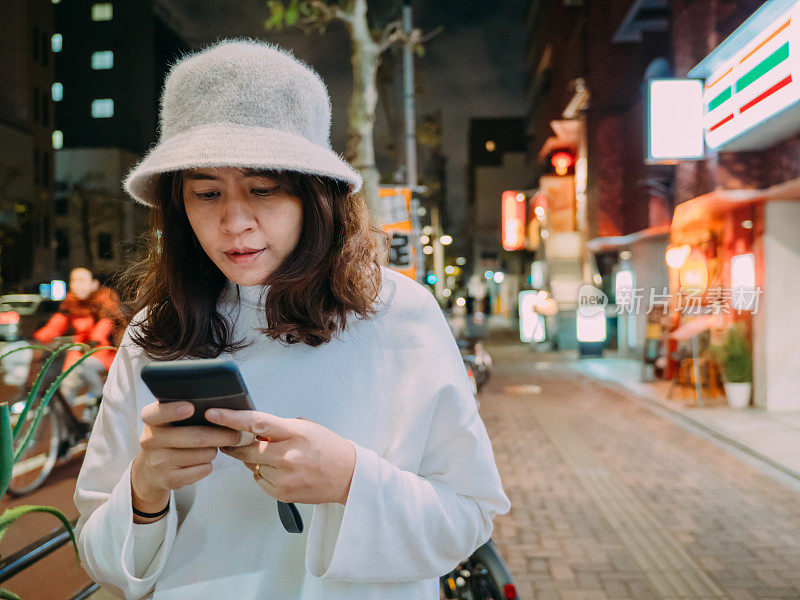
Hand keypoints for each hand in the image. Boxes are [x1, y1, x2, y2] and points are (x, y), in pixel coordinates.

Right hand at [131, 401, 243, 515]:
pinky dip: (208, 464)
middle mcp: (150, 440)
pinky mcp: (169, 479)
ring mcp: (158, 461)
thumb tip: (222, 410)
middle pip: (195, 436)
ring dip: (214, 450)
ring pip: (203, 454)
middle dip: (222, 435)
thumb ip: (186, 411)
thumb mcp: (168, 421)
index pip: (158, 412)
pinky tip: (201, 461)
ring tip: (212, 447)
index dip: (173, 410)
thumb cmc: (169, 438)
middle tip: (237, 434)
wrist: (150, 470)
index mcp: (151, 420)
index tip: (191, 407)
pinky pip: (202, 469)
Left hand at [206, 409, 355, 505]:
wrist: (348, 475)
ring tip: (275, 457)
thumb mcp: (306, 428)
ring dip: (255, 460)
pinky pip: (260, 480)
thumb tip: (251, 428)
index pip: (256, 422)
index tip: (212, 414)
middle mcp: (288, 455)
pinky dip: (265, 474)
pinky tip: (282, 471)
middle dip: (233, 443)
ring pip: (252, 466)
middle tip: (228, 438)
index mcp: (294, 433)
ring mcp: (285, 477)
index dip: (231, 418)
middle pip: (245, 449)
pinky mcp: (283, 494)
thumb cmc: (327, 447)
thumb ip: (279, 427)